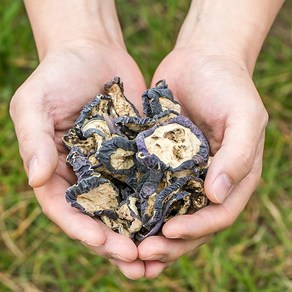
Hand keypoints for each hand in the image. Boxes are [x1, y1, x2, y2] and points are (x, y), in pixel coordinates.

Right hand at [10, 39, 146, 278]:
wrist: (92, 52)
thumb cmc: (57, 74)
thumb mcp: (34, 103)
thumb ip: (33, 139)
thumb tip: (36, 177)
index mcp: (57, 169)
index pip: (66, 208)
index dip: (83, 229)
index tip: (105, 244)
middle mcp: (86, 173)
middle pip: (99, 216)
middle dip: (116, 242)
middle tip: (139, 263)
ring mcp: (113, 165)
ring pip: (126, 206)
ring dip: (140, 231)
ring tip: (160, 254)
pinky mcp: (136, 153)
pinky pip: (147, 179)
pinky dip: (158, 199)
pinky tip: (175, 214)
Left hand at [138, 48, 267, 276]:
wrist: (201, 60)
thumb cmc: (228, 85)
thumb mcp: (244, 115)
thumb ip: (239, 155)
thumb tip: (217, 196)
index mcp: (231, 176)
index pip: (218, 214)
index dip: (196, 229)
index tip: (169, 232)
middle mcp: (205, 180)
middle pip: (190, 223)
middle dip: (168, 243)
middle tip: (140, 255)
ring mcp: (181, 172)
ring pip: (166, 212)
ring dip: (148, 234)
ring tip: (125, 251)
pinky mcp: (159, 160)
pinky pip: (147, 187)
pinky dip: (135, 205)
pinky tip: (115, 216)